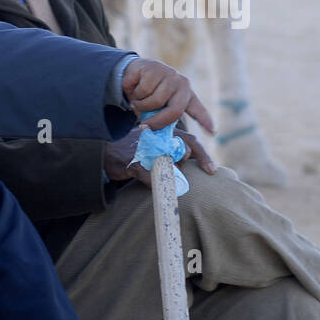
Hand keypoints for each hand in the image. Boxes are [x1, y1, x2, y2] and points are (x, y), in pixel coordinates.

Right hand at [104, 127, 218, 187]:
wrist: (107, 150)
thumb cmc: (136, 150)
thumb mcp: (155, 147)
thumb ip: (172, 154)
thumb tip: (186, 168)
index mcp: (166, 133)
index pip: (190, 141)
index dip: (203, 155)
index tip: (213, 171)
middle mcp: (157, 138)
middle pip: (182, 146)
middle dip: (186, 156)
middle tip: (181, 165)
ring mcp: (145, 149)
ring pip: (166, 160)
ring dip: (171, 171)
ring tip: (170, 178)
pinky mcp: (132, 162)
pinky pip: (147, 174)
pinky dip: (153, 181)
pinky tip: (154, 185)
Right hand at [120, 58, 214, 133]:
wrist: (135, 71)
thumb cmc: (148, 94)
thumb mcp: (158, 107)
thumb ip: (161, 117)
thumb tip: (152, 132)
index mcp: (186, 95)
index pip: (197, 109)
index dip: (205, 121)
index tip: (213, 132)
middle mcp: (182, 84)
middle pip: (174, 112)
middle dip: (157, 122)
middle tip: (144, 126)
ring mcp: (169, 74)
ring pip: (153, 101)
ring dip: (140, 104)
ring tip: (138, 97)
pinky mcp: (154, 68)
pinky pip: (142, 90)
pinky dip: (133, 91)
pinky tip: (134, 85)